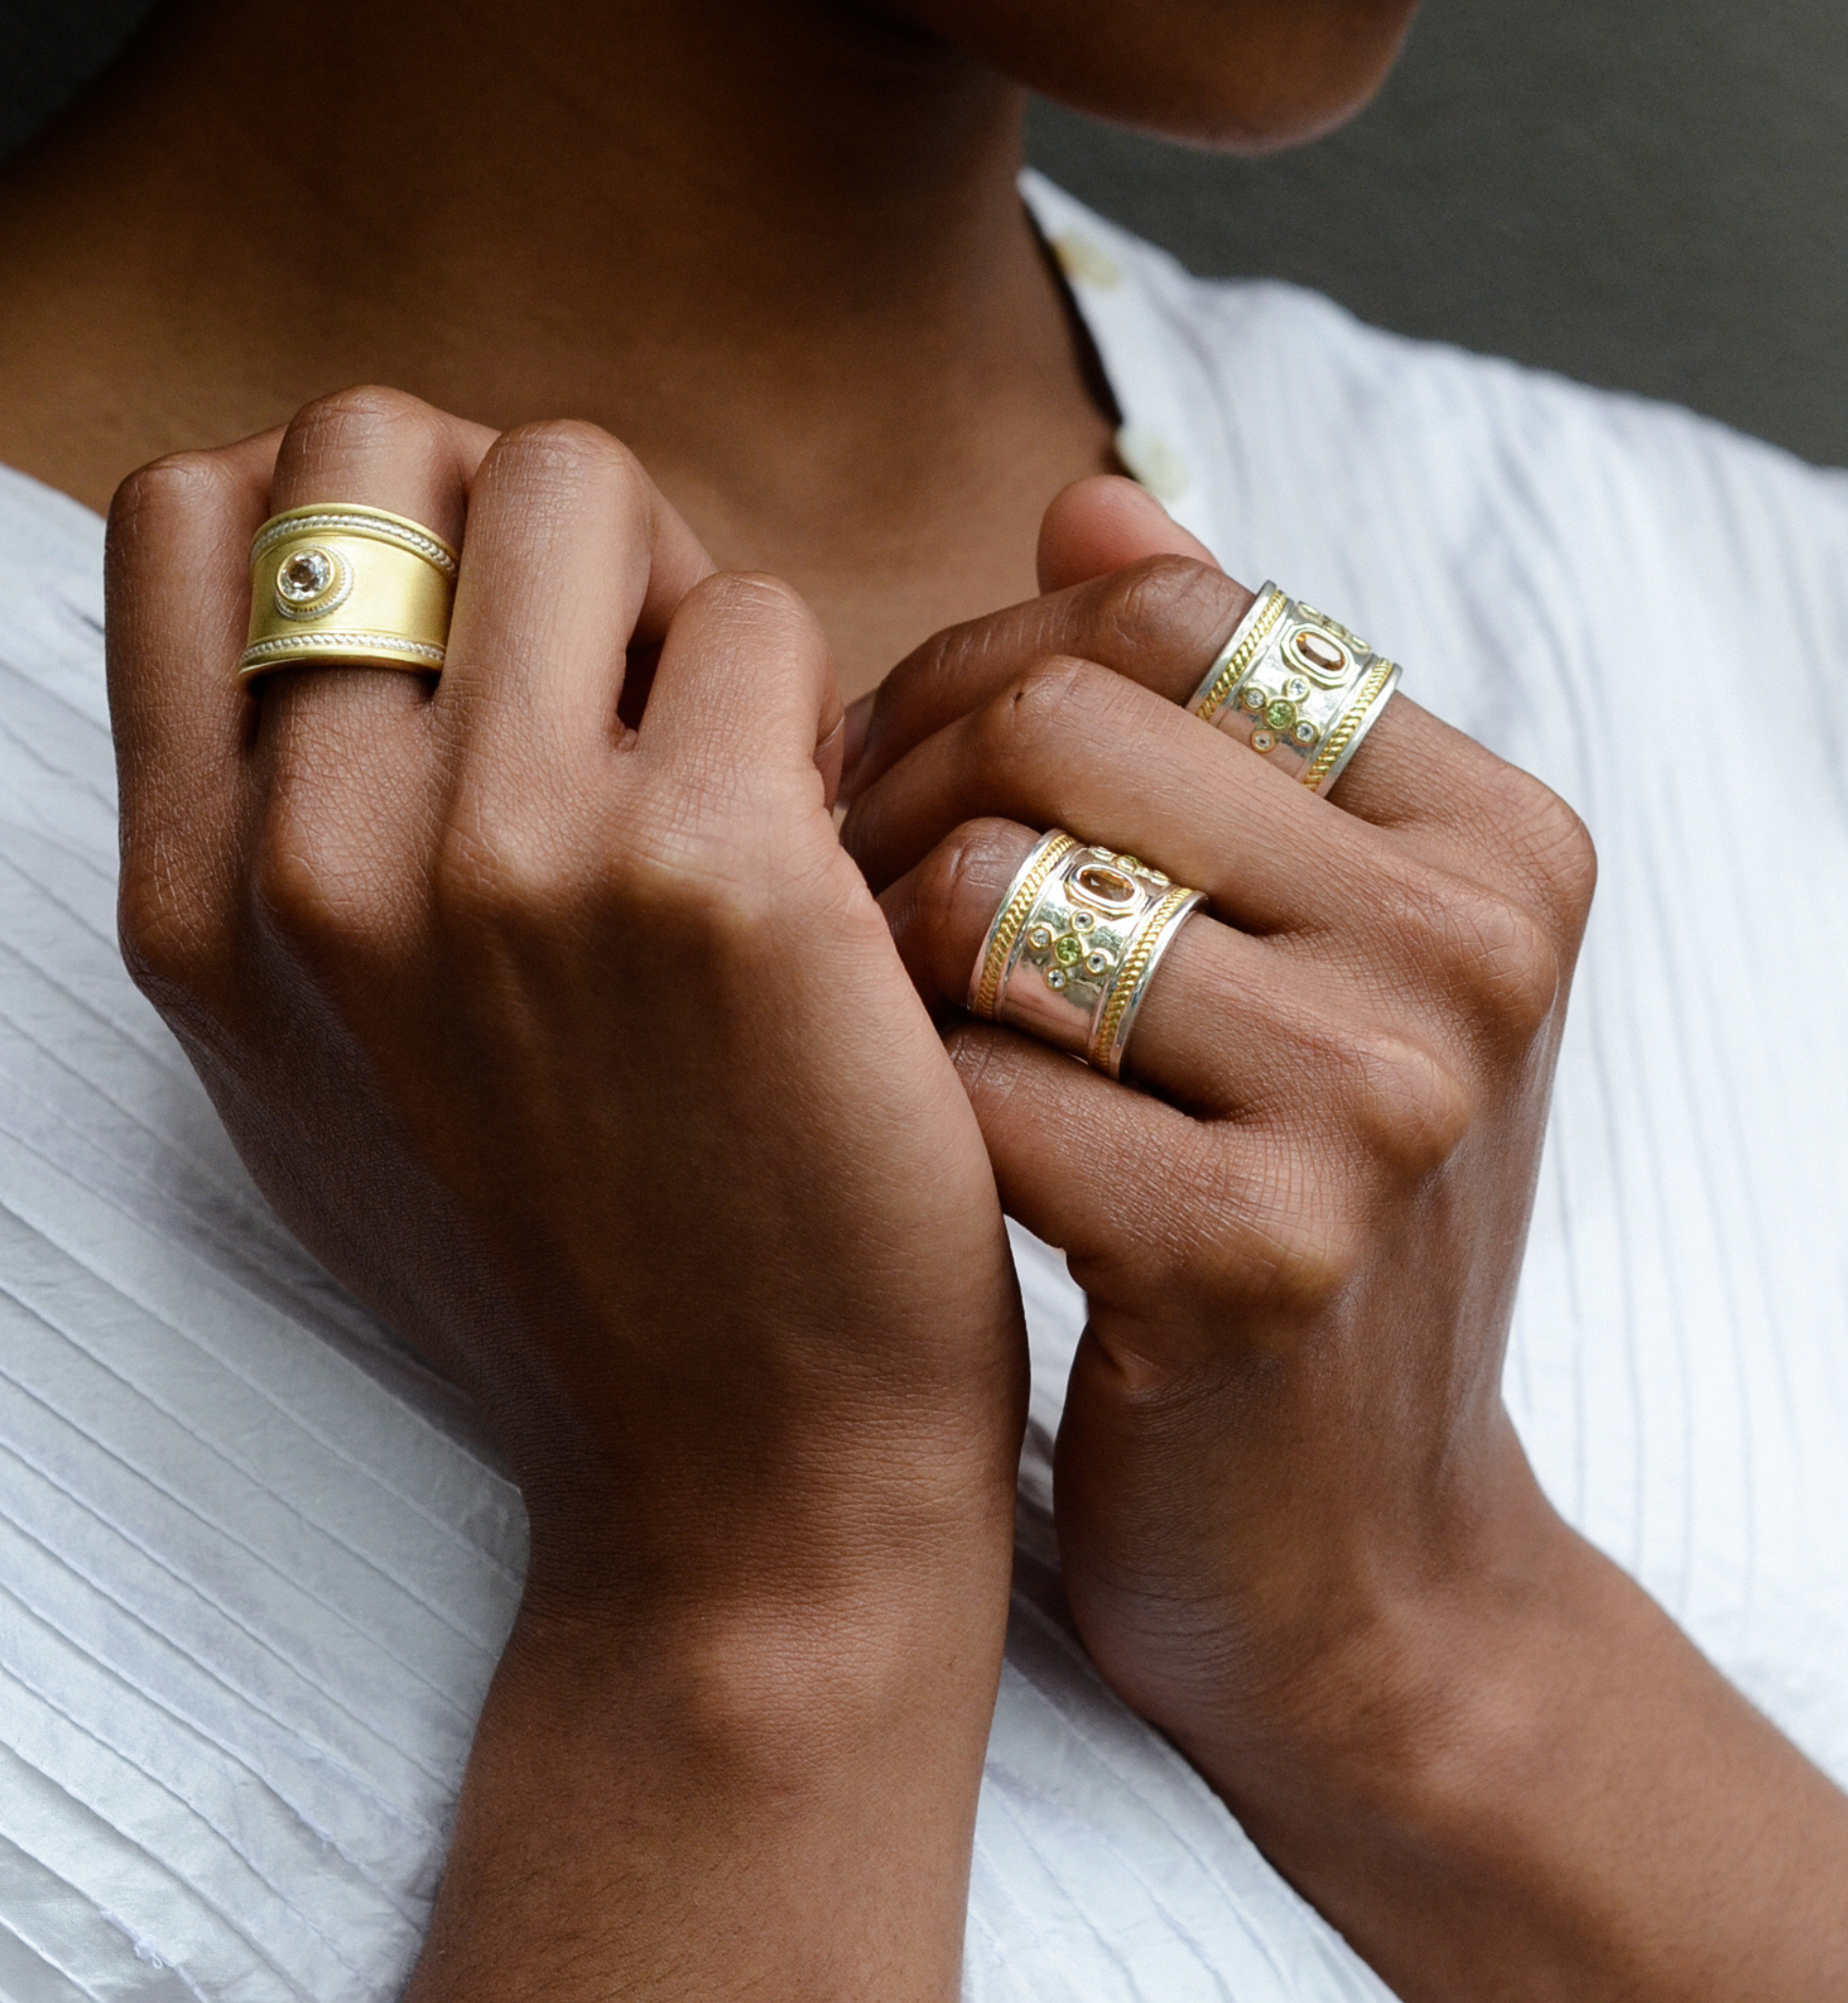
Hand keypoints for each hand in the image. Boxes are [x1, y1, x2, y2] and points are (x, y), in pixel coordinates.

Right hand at [106, 389, 1026, 1998]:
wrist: (738, 1480)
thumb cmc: (573, 1256)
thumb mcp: (338, 1063)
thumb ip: (299, 822)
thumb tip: (388, 575)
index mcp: (202, 894)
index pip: (189, 511)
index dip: (355, 521)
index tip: (475, 642)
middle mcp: (317, 855)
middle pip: (385, 438)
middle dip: (523, 524)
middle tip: (627, 686)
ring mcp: (508, 856)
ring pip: (584, 483)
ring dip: (676, 594)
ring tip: (736, 770)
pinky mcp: (715, 875)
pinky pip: (766, 621)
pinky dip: (815, 705)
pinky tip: (832, 853)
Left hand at [840, 477, 1847, 1998]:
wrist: (1348, 1553)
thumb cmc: (1284, 1221)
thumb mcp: (1306, 965)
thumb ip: (1211, 727)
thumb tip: (1084, 501)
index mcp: (1496, 834)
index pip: (1162, 615)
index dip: (982, 679)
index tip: (918, 788)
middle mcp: (1472, 942)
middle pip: (1049, 723)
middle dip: (895, 801)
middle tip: (843, 908)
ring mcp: (1381, 1101)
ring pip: (983, 883)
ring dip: (874, 957)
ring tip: (876, 1032)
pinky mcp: (1255, 1252)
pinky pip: (961, 1077)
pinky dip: (896, 1111)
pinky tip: (915, 1167)